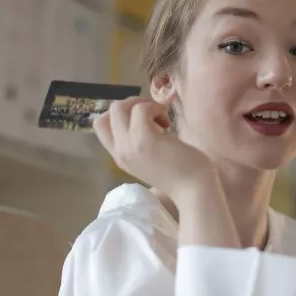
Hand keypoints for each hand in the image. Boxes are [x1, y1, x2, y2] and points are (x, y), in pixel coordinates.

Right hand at [93, 97, 214, 198]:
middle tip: (153, 114)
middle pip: (109, 113)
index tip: (142, 119)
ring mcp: (129, 146)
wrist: (194, 191)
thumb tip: (141, 115)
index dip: (121, 114)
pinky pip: (141, 109)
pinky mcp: (145, 139)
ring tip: (162, 120)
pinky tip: (168, 123)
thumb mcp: (151, 159)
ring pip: (119, 107)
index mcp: (121, 157)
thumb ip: (140, 144)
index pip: (101, 125)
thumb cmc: (181, 175)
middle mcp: (120, 152)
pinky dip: (155, 108)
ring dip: (144, 105)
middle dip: (132, 104)